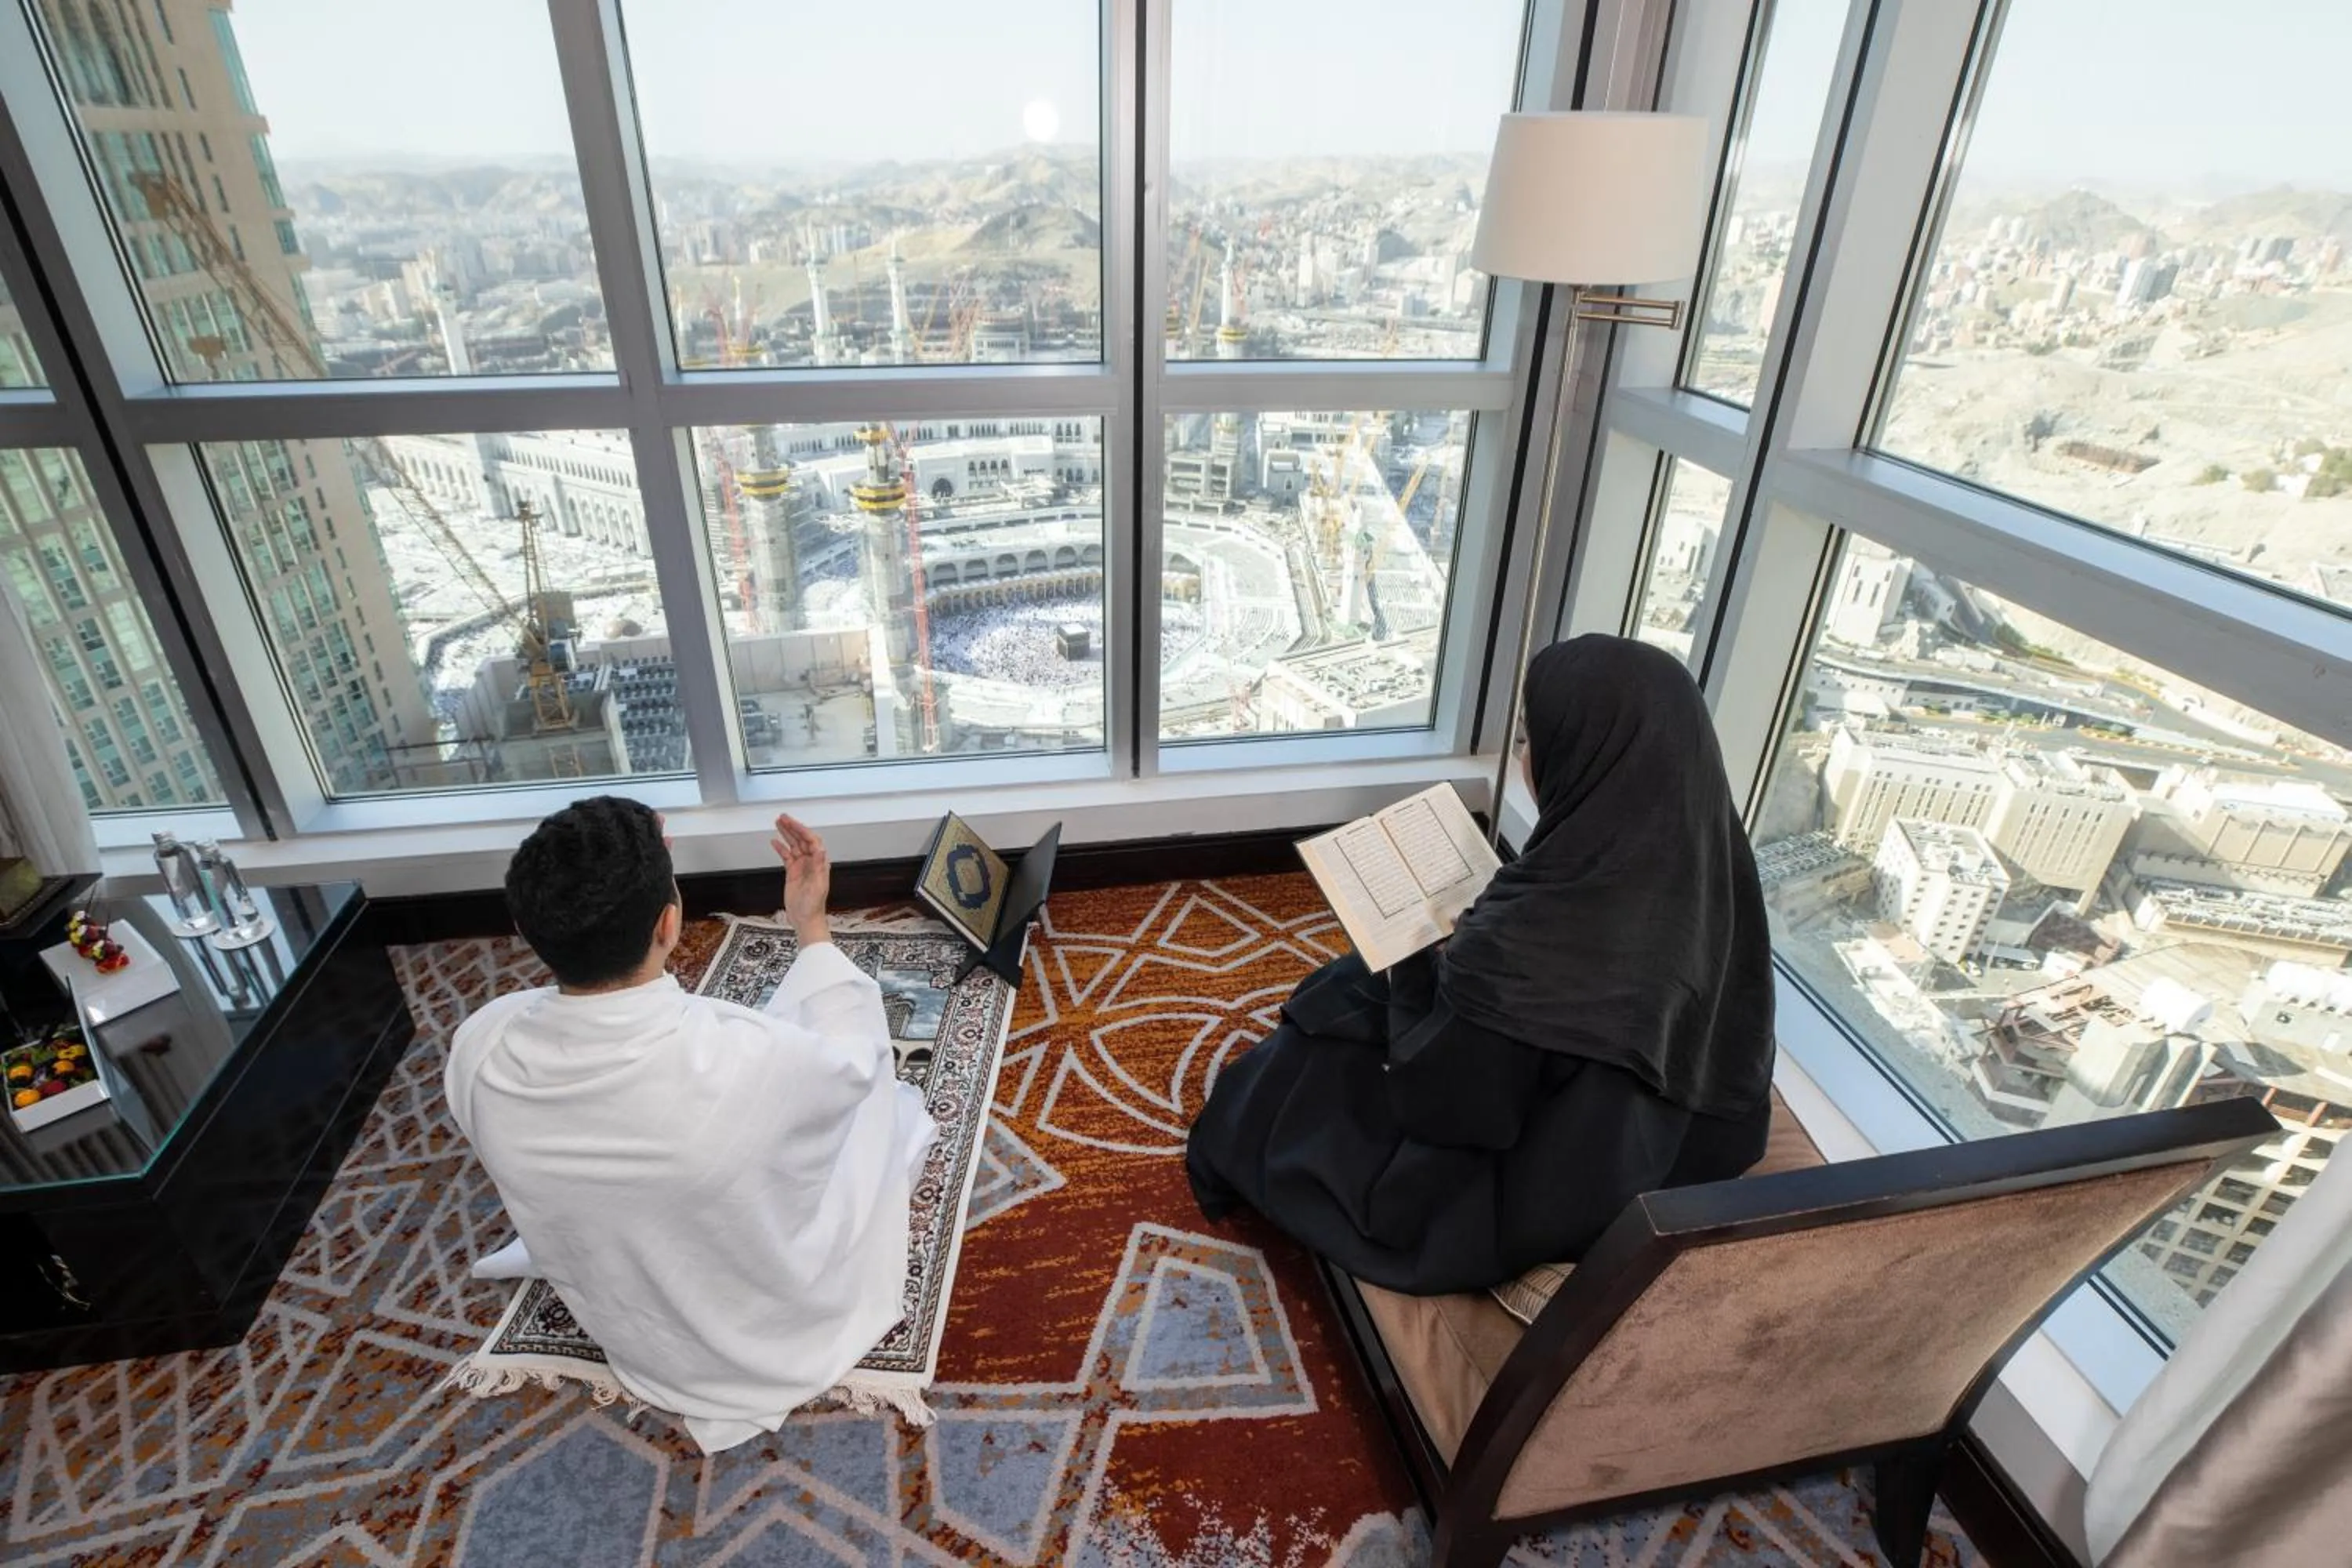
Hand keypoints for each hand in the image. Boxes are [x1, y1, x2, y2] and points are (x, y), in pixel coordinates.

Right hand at [771, 813, 830, 942]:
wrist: (805, 919)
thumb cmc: (813, 906)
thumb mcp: (817, 886)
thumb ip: (818, 867)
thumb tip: (821, 850)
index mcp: (820, 863)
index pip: (812, 841)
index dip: (802, 830)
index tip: (792, 822)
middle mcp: (811, 862)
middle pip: (802, 840)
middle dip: (793, 827)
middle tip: (782, 817)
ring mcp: (802, 867)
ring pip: (794, 845)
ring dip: (786, 834)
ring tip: (778, 823)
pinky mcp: (793, 873)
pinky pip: (786, 856)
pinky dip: (781, 848)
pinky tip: (774, 841)